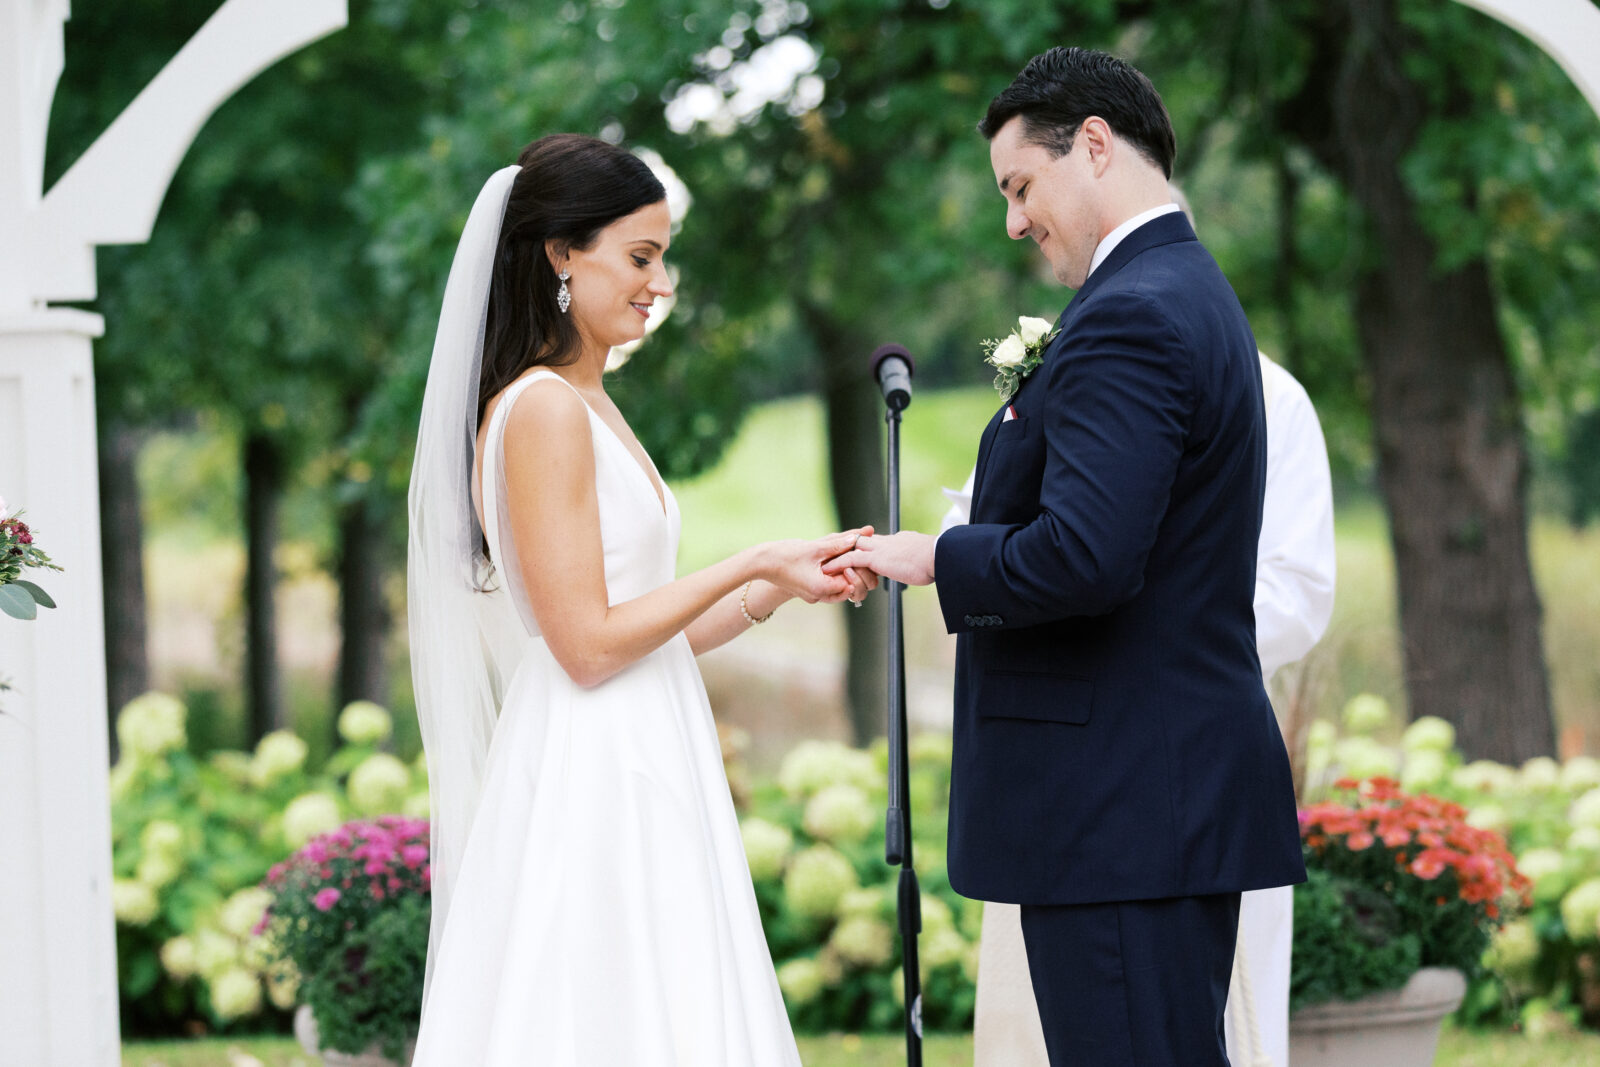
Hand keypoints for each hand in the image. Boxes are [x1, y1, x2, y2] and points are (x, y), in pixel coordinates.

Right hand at [762, 527, 875, 603]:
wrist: (760, 563)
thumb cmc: (784, 556)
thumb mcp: (815, 548)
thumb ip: (838, 544)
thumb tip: (858, 537)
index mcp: (822, 589)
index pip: (852, 583)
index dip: (857, 568)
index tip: (859, 553)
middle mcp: (818, 596)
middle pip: (846, 587)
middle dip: (853, 570)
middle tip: (856, 554)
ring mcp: (812, 595)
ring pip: (837, 587)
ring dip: (842, 571)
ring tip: (844, 554)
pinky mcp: (807, 590)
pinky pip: (826, 585)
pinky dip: (831, 573)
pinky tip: (831, 558)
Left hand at [822, 530, 936, 586]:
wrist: (940, 557)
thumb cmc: (940, 560)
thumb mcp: (927, 559)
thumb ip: (919, 560)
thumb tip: (924, 567)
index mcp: (901, 540)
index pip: (881, 542)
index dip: (870, 547)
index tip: (863, 551)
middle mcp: (888, 541)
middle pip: (862, 541)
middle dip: (848, 547)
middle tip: (835, 554)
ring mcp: (881, 548)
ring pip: (852, 548)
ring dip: (838, 555)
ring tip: (825, 562)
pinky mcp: (876, 558)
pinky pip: (851, 559)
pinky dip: (838, 564)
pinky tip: (828, 568)